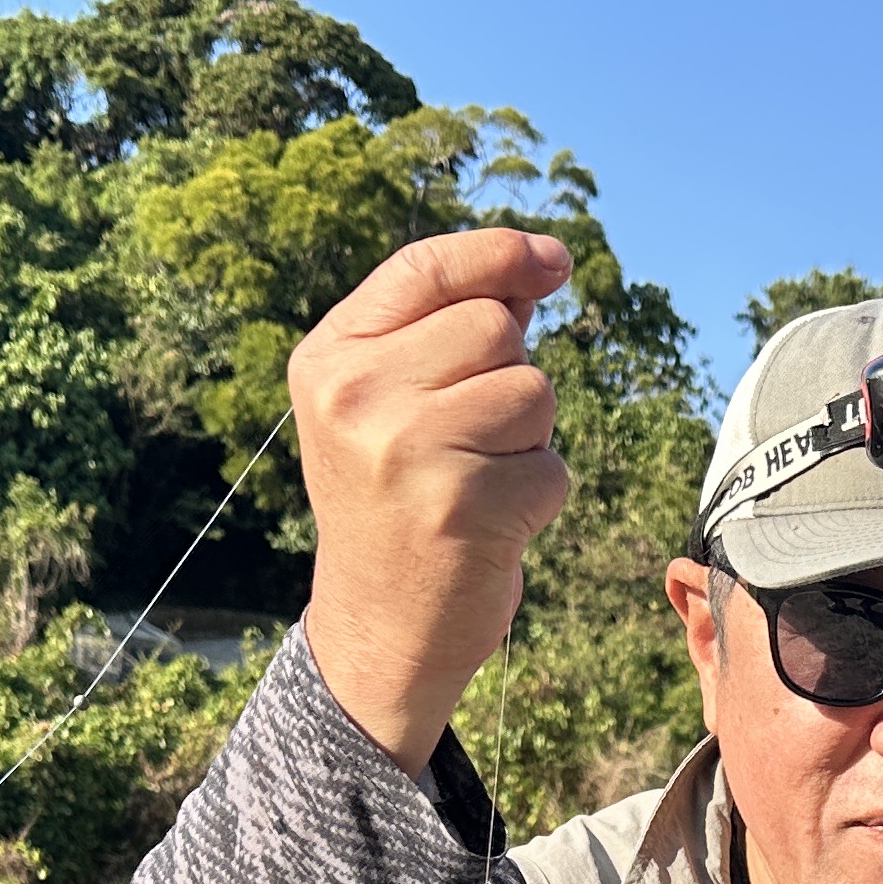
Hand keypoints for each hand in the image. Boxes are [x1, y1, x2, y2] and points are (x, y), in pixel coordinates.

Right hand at [287, 227, 574, 769]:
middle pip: (494, 327)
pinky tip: (490, 525)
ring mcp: (408, 451)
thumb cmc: (395, 504)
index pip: (424, 269)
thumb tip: (533, 265)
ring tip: (476, 479)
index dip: (498, 254)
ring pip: (533, 392)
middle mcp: (357, 397)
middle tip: (469, 437)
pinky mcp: (464, 507)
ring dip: (529, 438)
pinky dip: (539, 496)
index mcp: (329, 360)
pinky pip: (551, 466)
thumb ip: (446, 331)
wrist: (378, 629)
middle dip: (508, 374)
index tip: (553, 260)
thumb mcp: (388, 405)